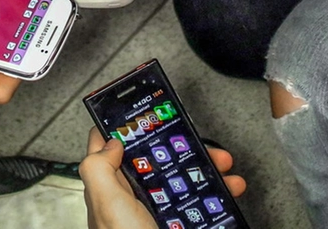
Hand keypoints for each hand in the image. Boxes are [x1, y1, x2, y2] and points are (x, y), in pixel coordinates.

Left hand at [79, 129, 245, 228]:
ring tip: (224, 167)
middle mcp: (133, 203)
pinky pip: (201, 206)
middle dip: (179, 148)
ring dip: (206, 170)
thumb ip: (98, 169)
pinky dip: (218, 195)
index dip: (123, 129)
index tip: (143, 111)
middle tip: (198, 141)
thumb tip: (108, 142)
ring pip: (182, 181)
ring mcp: (158, 216)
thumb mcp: (107, 207)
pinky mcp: (181, 226)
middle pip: (154, 162)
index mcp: (110, 193)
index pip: (109, 152)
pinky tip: (229, 191)